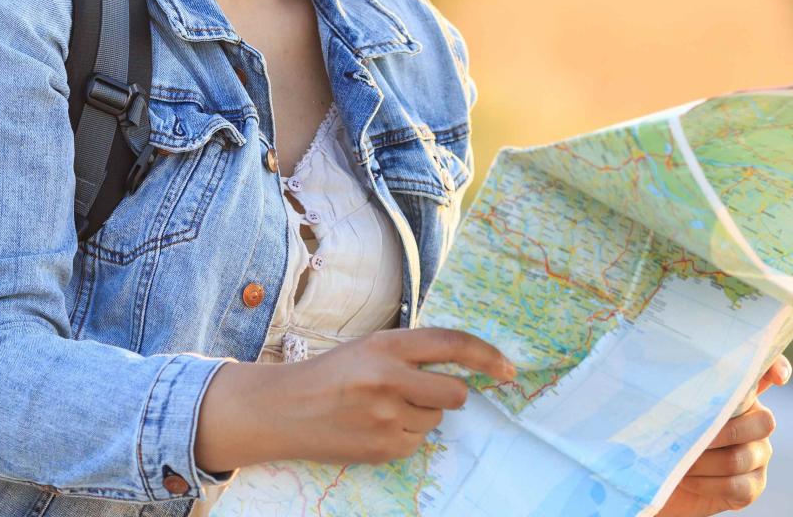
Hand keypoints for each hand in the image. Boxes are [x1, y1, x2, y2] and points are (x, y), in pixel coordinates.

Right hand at [194, 326, 514, 472]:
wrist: (285, 409)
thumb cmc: (332, 374)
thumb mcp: (369, 347)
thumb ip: (410, 352)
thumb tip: (464, 363)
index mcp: (386, 346)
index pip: (451, 345)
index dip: (486, 356)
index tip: (508, 367)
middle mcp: (389, 379)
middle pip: (456, 393)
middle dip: (449, 394)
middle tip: (421, 390)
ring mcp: (386, 417)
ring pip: (436, 419)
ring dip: (421, 414)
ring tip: (382, 407)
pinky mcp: (383, 447)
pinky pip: (417, 441)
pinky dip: (404, 435)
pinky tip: (375, 425)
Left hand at [658, 355, 790, 514]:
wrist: (657, 478)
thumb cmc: (661, 433)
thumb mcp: (668, 406)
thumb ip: (682, 389)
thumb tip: (667, 363)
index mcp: (739, 393)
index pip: (768, 371)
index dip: (777, 368)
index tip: (779, 378)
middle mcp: (757, 420)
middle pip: (763, 422)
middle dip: (720, 431)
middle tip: (687, 435)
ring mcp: (759, 454)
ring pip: (741, 457)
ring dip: (704, 461)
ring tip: (679, 460)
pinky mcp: (753, 486)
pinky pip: (737, 486)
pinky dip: (707, 483)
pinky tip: (688, 479)